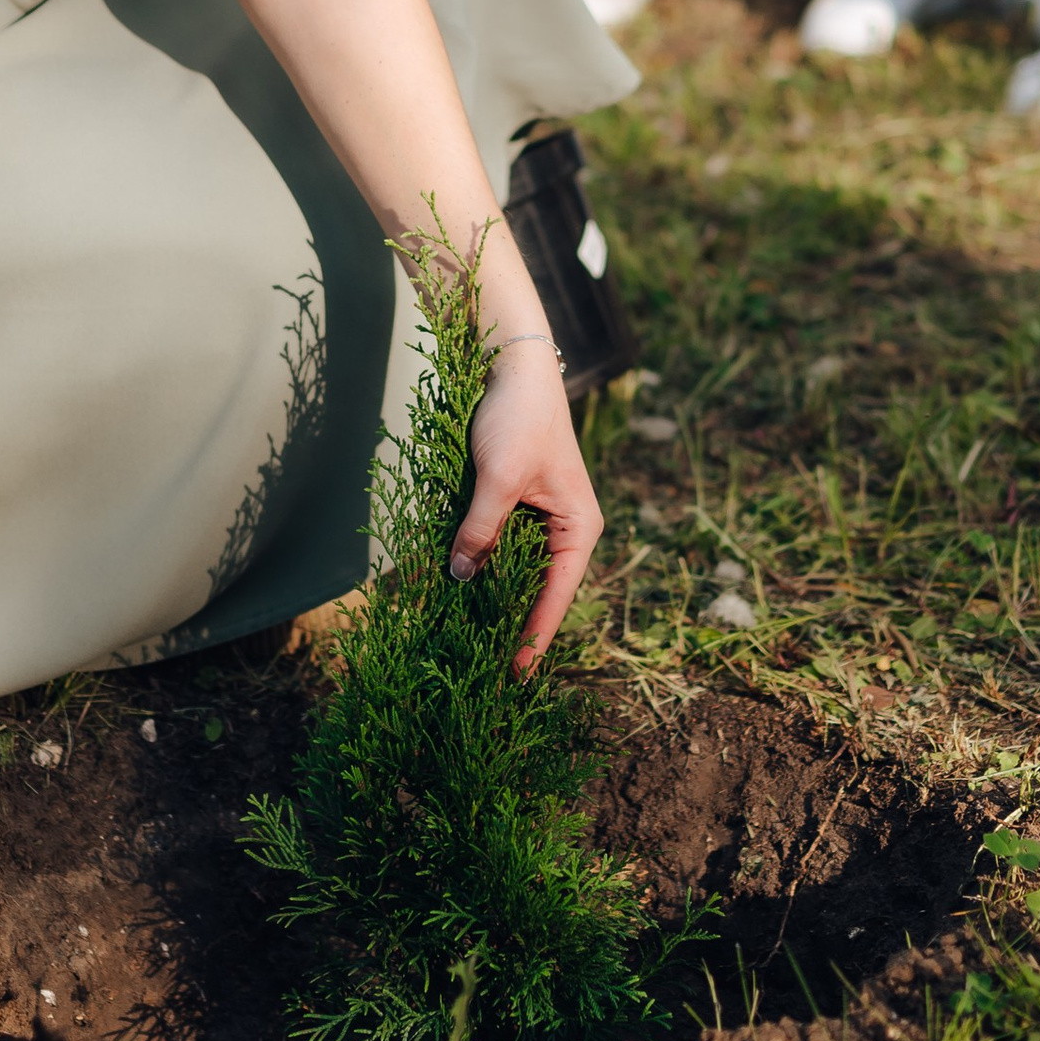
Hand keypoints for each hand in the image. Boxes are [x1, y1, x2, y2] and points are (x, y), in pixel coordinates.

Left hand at [448, 338, 601, 671]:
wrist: (514, 365)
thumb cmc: (519, 418)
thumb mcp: (497, 479)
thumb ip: (480, 530)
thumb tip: (461, 577)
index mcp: (578, 527)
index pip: (556, 596)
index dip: (534, 636)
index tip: (515, 675)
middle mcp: (566, 529)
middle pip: (540, 588)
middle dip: (514, 622)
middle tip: (486, 668)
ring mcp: (543, 517)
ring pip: (519, 568)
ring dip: (497, 595)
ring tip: (472, 638)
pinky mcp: (519, 504)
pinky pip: (505, 545)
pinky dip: (486, 563)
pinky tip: (464, 586)